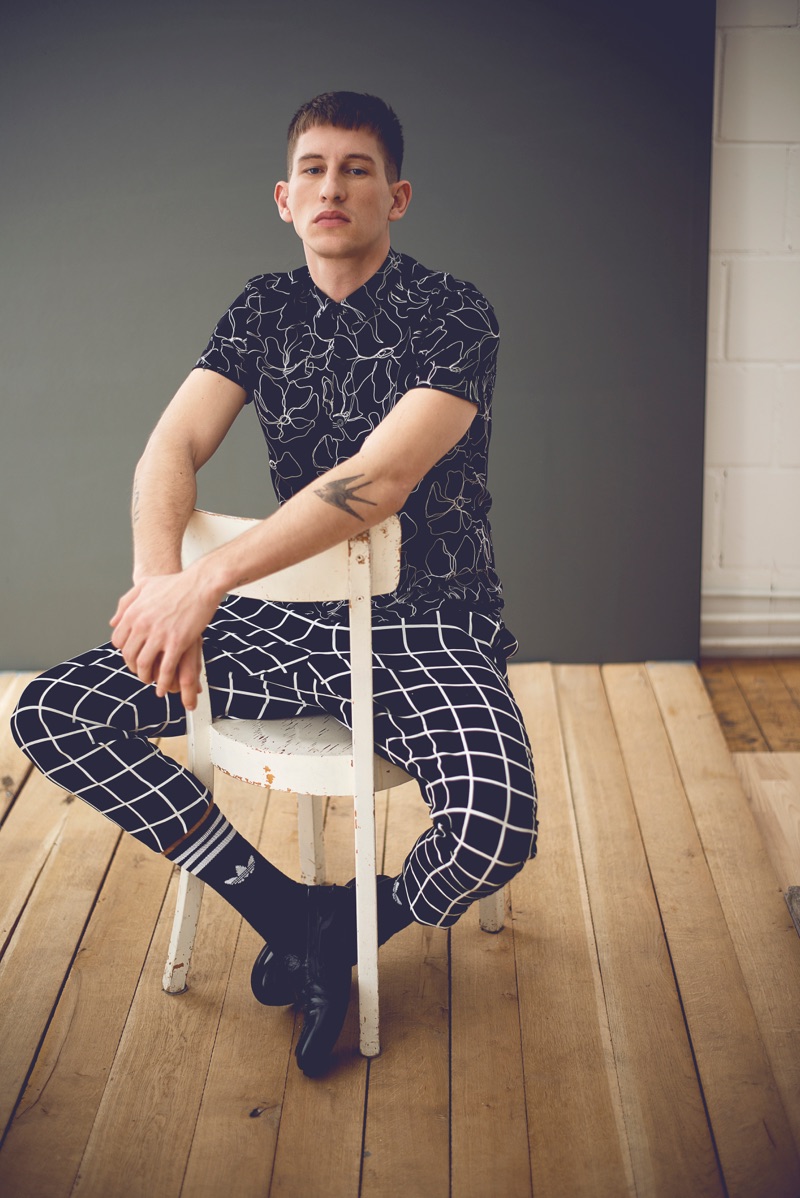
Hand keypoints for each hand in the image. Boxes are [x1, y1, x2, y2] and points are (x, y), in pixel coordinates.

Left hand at [110, 568, 221, 708]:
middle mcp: (142, 625)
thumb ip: (126, 603)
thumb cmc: (176, 584)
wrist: (200, 583)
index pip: (119, 641)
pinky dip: (162, 681)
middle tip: (141, 672)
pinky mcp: (177, 642)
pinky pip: (165, 668)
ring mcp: (159, 634)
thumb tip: (113, 622)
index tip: (132, 656)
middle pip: (129, 655)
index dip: (124, 651)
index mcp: (133, 613)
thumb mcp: (144, 586)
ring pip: (144, 664)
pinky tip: (162, 687)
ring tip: (150, 681)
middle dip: (133, 667)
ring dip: (145, 676)